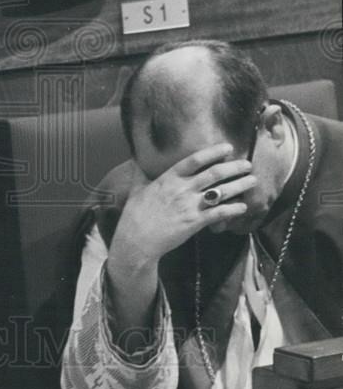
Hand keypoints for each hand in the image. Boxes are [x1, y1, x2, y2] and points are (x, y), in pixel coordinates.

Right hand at [109, 143, 255, 273]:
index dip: (213, 152)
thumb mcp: (136, 189)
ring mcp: (189, 206)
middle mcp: (182, 189)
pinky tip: (243, 207)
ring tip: (253, 181)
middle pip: (214, 174)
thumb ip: (139, 173)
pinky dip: (233, 209)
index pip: (194, 160)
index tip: (228, 147)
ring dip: (239, 186)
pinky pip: (218, 214)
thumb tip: (136, 159)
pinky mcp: (194, 223)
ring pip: (220, 192)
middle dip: (234, 168)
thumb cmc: (134, 215)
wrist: (136, 240)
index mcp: (168, 178)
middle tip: (247, 164)